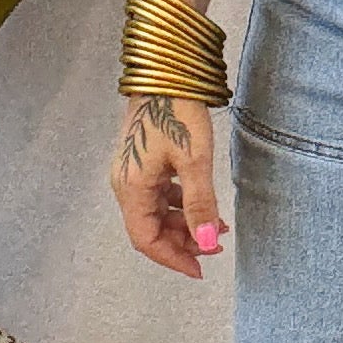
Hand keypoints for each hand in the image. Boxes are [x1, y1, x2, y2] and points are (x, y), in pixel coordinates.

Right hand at [109, 92, 222, 278]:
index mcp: (131, 188)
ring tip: (216, 225)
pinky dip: (180, 205)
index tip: (200, 269)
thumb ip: (200, 204)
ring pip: (156, 214)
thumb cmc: (176, 112)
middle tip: (215, 244)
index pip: (146, 240)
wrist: (165, 73)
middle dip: (183, 242)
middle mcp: (126, 184)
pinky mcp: (143, 162)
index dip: (173, 258)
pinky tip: (203, 202)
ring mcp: (133, 173)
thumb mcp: (195, 161)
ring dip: (184, 224)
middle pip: (150, 229)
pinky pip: (159, 196)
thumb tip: (205, 243)